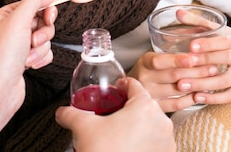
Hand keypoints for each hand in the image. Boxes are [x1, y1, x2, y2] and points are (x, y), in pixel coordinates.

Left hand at [0, 0, 56, 145]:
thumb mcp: (18, 19)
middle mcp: (12, 28)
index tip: (49, 18)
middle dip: (43, 33)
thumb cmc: (3, 55)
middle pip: (42, 21)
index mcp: (6, 15)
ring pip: (45, 38)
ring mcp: (19, 45)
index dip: (45, 10)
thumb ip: (34, 1)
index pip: (34, 4)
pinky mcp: (26, 59)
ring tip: (27, 57)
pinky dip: (40, 59)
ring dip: (40, 48)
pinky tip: (29, 65)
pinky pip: (45, 53)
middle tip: (34, 40)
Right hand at [56, 78, 175, 151]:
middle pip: (145, 104)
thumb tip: (62, 112)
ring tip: (121, 132)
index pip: (135, 85)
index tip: (116, 89)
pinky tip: (129, 146)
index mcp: (145, 107)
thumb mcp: (83, 127)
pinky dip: (145, 141)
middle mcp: (162, 122)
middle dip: (129, 107)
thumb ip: (71, 113)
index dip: (122, 85)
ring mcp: (167, 141)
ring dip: (139, 124)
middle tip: (114, 112)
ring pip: (153, 124)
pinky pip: (157, 141)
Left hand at [130, 9, 230, 111]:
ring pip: (225, 81)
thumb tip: (177, 12)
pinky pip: (229, 96)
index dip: (209, 43)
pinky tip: (196, 97)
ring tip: (182, 85)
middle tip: (184, 64)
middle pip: (225, 59)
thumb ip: (199, 22)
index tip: (191, 46)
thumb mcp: (224, 31)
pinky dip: (213, 98)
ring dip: (203, 84)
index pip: (224, 41)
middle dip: (204, 61)